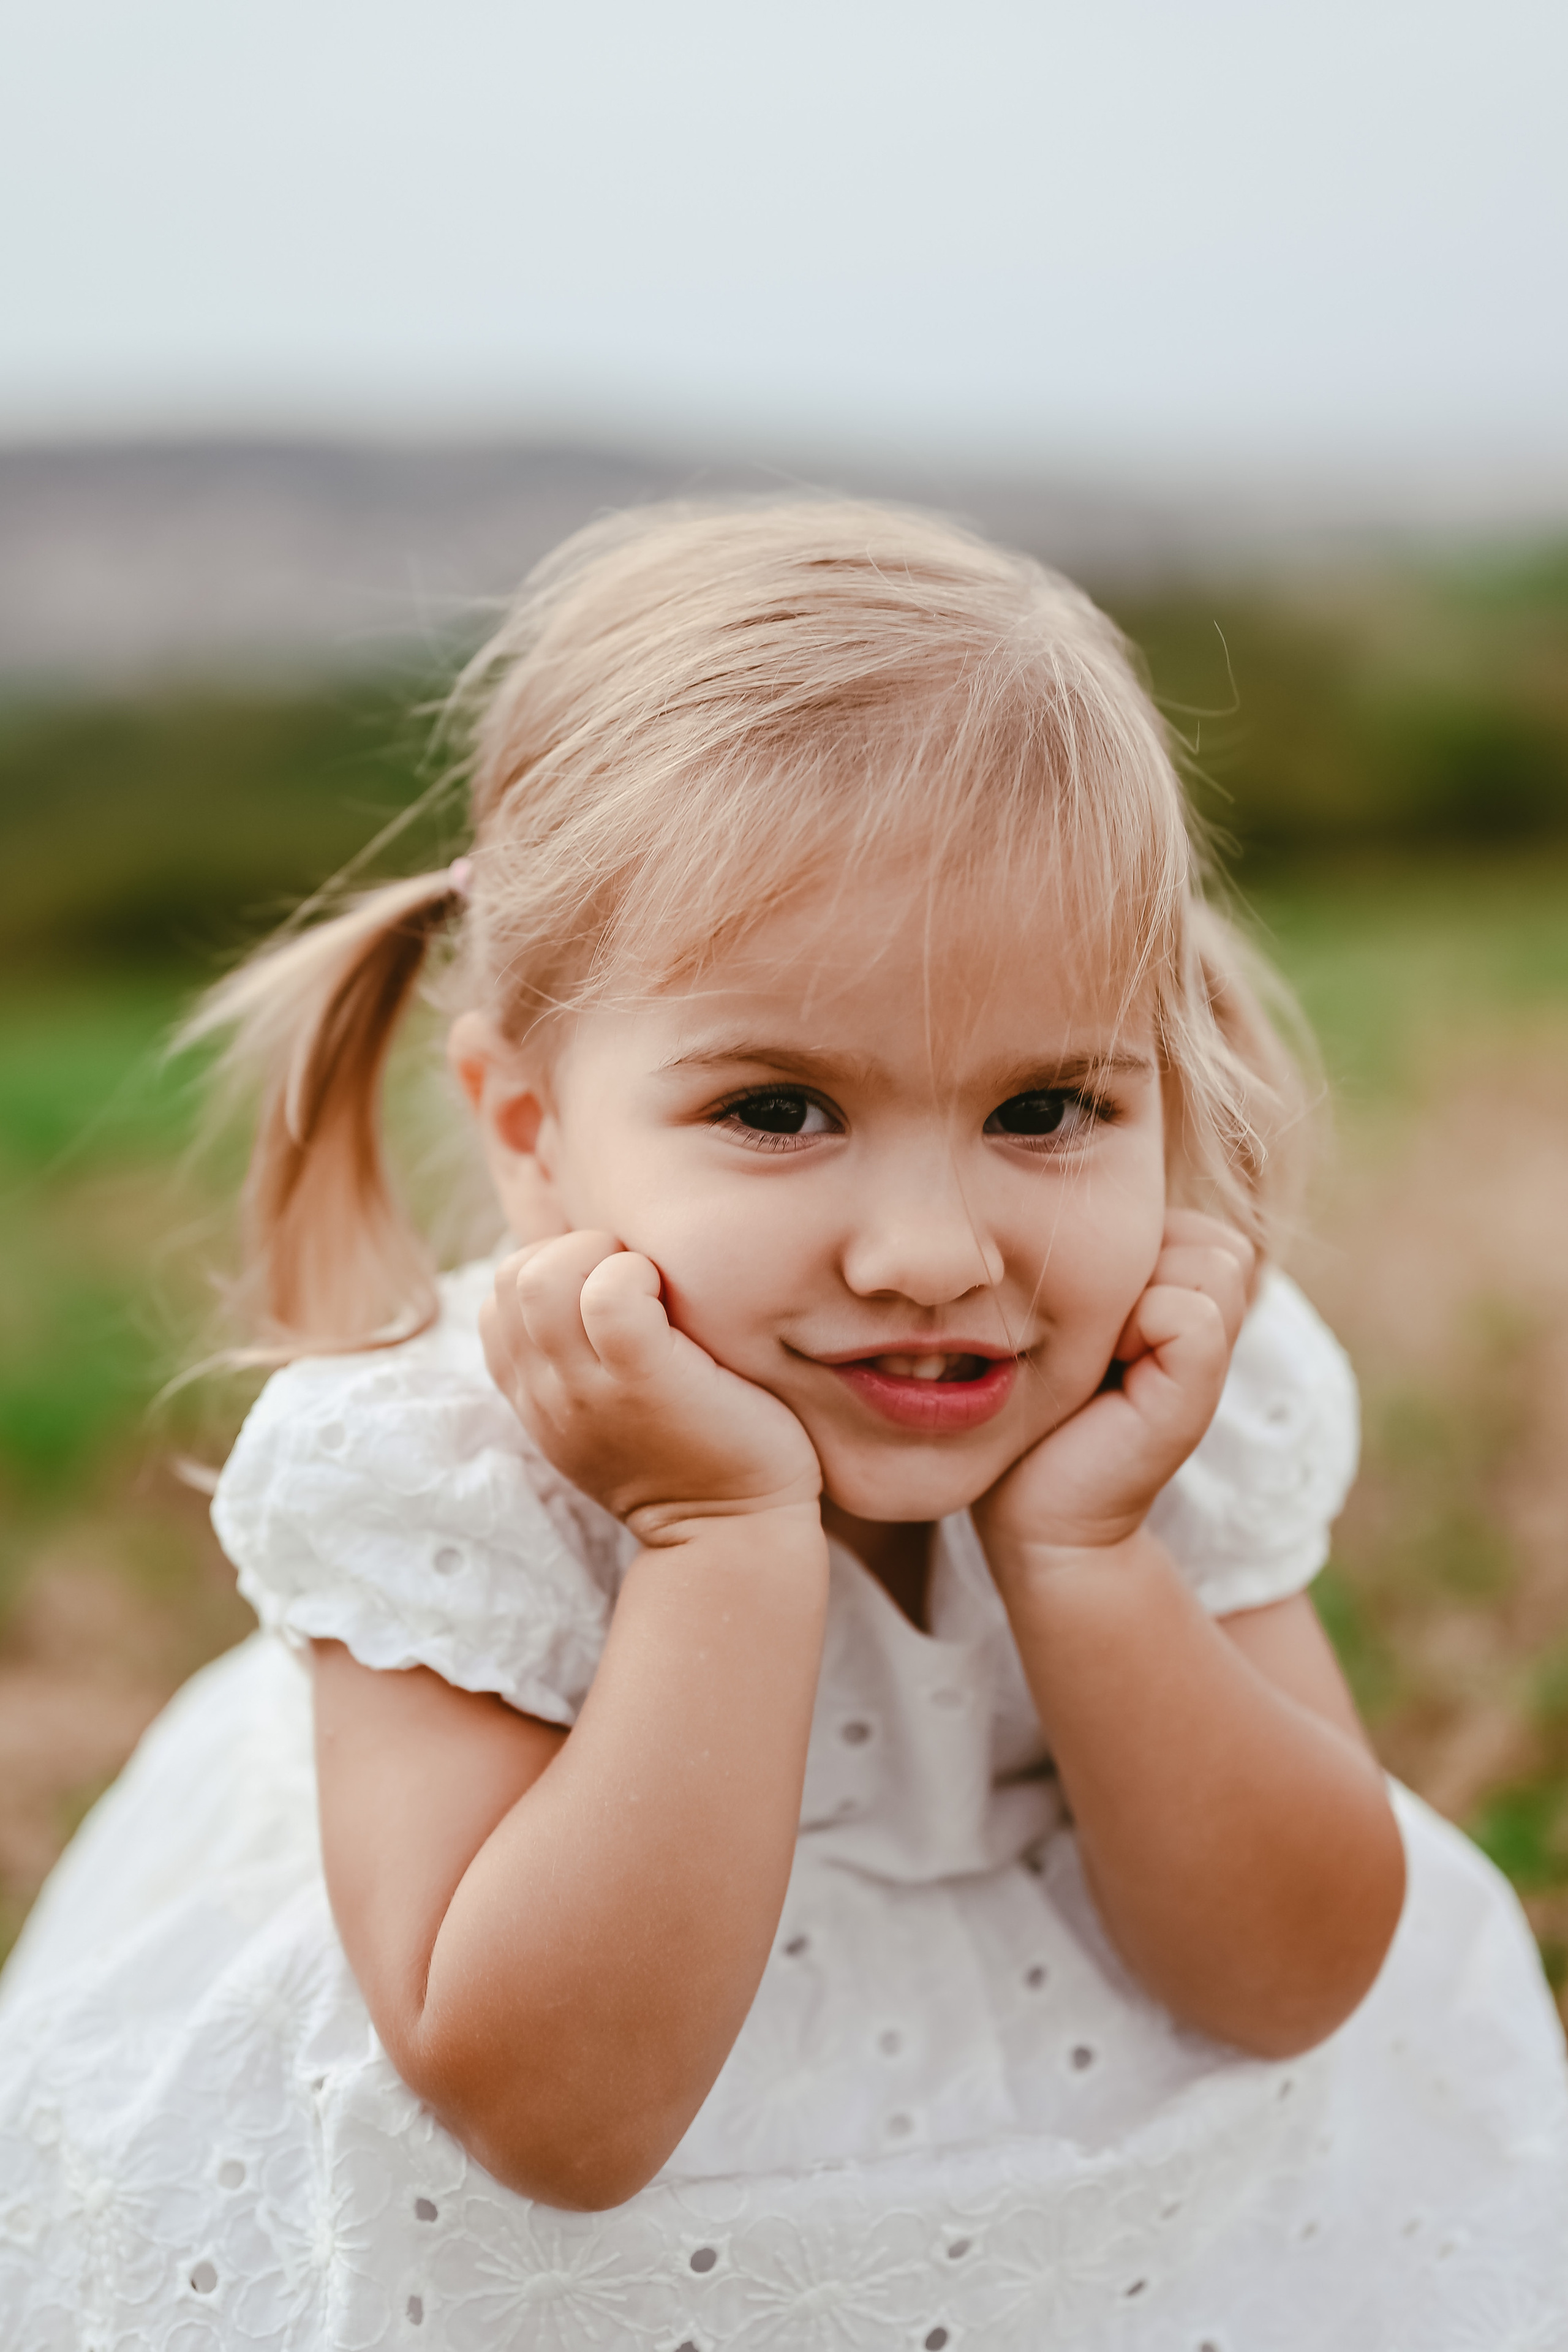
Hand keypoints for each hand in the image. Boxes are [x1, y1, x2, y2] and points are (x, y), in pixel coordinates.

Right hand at [481, 1233, 822, 1546]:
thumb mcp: (608, 1416)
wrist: (734, 1535)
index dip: (553, 1270)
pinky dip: (640, 1276)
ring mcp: (587, 1390)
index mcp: (535, 1397)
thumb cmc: (693, 1458)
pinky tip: (676, 1307)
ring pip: (543, 1278)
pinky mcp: (641, 1381)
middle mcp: (548, 1393)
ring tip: (654, 1288)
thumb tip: (592, 1278)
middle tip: (637, 1280)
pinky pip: (609, 1295)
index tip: (609, 1291)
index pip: (497, 1299)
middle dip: (575, 1249)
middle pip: (511, 1276)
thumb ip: (580, 1362)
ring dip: (604, 1255)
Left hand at [974, 1210, 1253, 1566]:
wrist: (1031, 1513)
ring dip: (1137, 1292)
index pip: (1185, 1217)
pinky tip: (1109, 1371)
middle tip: (1093, 1335)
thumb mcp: (1057, 1318)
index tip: (1084, 1315)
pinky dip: (1142, 1326)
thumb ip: (1094, 1257)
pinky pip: (1191, 1312)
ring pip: (1209, 1259)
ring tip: (1100, 1351)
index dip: (1126, 1248)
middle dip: (1138, 1263)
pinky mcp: (1198, 1392)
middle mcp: (1208, 1317)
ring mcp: (1213, 1355)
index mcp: (1180, 1292)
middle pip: (1204, 1232)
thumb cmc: (1030, 1409)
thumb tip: (1084, 1189)